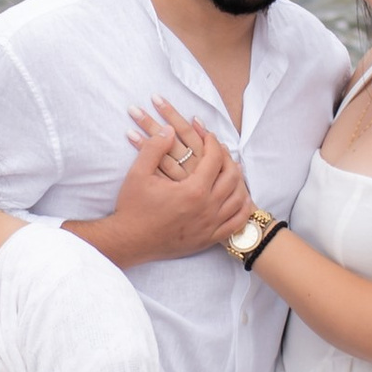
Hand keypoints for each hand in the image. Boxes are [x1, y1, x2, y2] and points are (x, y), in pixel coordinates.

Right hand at [95, 103, 252, 262]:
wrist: (129, 241)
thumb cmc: (133, 207)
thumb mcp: (138, 173)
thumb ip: (154, 147)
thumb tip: (169, 129)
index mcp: (193, 191)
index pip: (214, 159)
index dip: (212, 142)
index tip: (207, 135)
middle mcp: (207, 208)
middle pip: (232, 177)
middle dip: (228, 158)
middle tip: (220, 150)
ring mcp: (210, 226)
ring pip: (238, 199)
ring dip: (238, 181)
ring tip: (231, 169)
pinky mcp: (208, 239)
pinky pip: (235, 223)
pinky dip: (242, 208)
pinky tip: (239, 198)